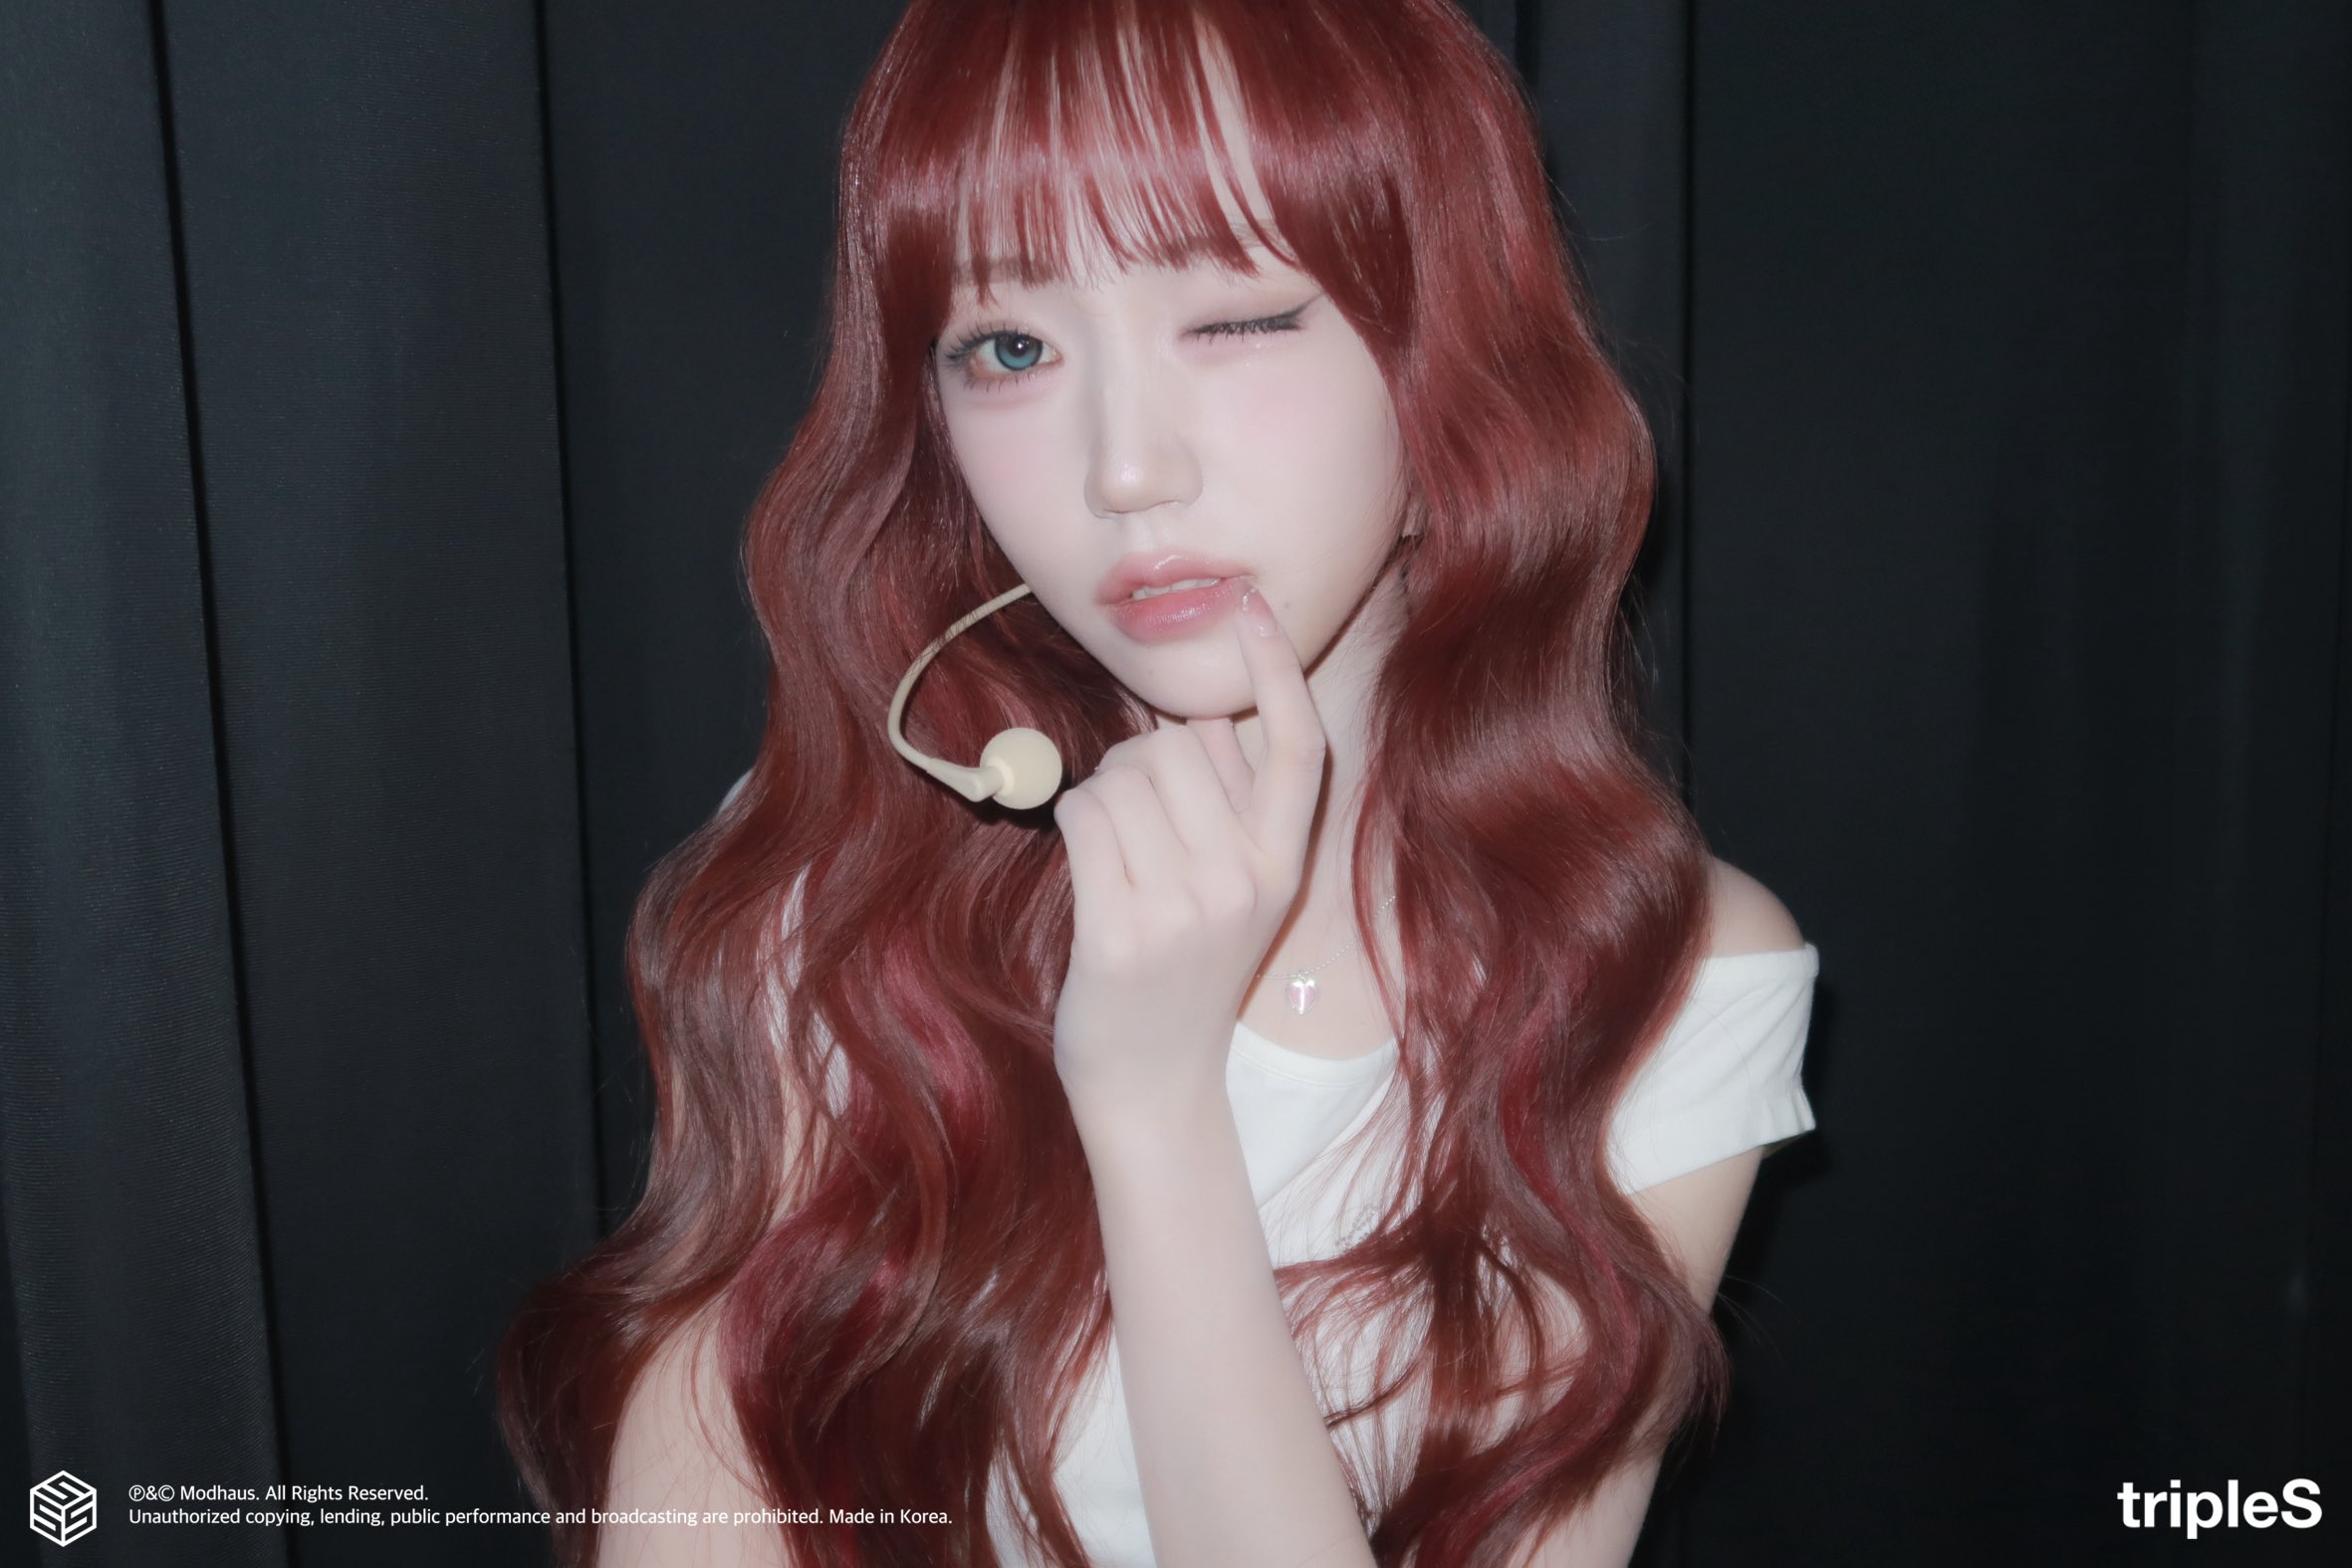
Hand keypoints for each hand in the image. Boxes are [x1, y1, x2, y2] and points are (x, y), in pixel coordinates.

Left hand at [1049, 581, 1328, 1122]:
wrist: (1155, 1083)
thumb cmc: (1183, 969)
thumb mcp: (1233, 890)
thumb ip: (1224, 804)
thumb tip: (1195, 716)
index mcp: (1282, 865)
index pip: (1300, 748)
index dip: (1278, 670)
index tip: (1252, 606)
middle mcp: (1244, 883)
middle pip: (1177, 748)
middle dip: (1138, 761)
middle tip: (1135, 820)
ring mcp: (1185, 910)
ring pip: (1123, 777)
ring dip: (1101, 794)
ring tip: (1113, 851)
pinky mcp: (1122, 933)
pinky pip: (1084, 817)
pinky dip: (1072, 822)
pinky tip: (1085, 867)